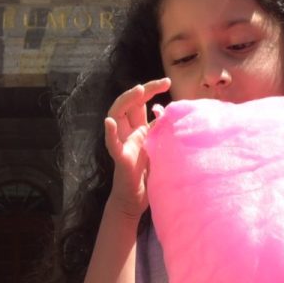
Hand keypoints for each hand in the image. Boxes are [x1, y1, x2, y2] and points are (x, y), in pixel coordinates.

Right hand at [104, 79, 168, 218]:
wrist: (137, 201)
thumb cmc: (151, 176)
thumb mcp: (161, 149)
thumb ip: (164, 133)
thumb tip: (174, 114)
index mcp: (139, 129)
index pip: (141, 103)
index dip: (152, 89)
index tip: (168, 81)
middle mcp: (129, 132)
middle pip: (129, 103)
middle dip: (144, 89)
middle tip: (163, 82)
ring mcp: (123, 143)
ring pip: (116, 114)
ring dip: (126, 100)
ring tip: (139, 90)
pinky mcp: (120, 157)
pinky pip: (111, 144)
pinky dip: (109, 132)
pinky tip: (109, 122)